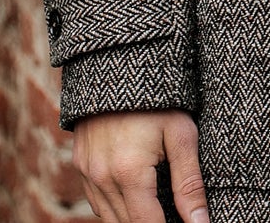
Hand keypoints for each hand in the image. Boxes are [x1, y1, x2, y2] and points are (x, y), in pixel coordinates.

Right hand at [72, 109, 207, 222]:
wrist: (118, 62)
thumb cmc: (157, 97)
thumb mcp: (181, 134)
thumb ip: (189, 183)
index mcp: (128, 173)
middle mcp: (101, 178)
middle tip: (174, 215)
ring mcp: (87, 172)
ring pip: (109, 218)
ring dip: (133, 219)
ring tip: (158, 209)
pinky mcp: (80, 163)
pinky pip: (96, 201)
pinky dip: (115, 207)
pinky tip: (136, 198)